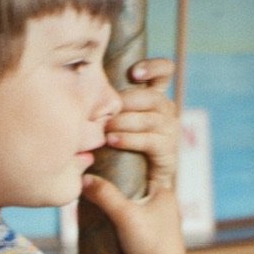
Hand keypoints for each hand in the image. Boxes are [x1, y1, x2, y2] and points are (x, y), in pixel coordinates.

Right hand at [82, 172, 191, 253]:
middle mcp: (167, 207)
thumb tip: (84, 179)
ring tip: (100, 215)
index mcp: (165, 193)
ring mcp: (164, 226)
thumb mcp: (123, 214)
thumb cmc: (149, 243)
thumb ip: (104, 194)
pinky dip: (125, 228)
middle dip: (118, 196)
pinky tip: (112, 233)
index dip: (120, 174)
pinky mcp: (157, 243)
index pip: (140, 174)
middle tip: (96, 197)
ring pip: (137, 212)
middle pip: (136, 194)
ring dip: (120, 214)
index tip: (101, 176)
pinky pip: (138, 228)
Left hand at [105, 57, 178, 193]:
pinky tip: (113, 141)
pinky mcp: (168, 151)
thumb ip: (105, 102)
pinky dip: (130, 139)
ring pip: (151, 118)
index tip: (134, 74)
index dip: (154, 68)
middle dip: (128, 102)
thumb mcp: (107, 119)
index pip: (165, 72)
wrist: (128, 185)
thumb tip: (83, 81)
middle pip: (153, 96)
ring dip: (125, 122)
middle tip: (106, 111)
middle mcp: (165, 111)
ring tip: (105, 130)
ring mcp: (170, 130)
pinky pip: (151, 140)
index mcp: (153, 98)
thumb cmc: (110, 147)